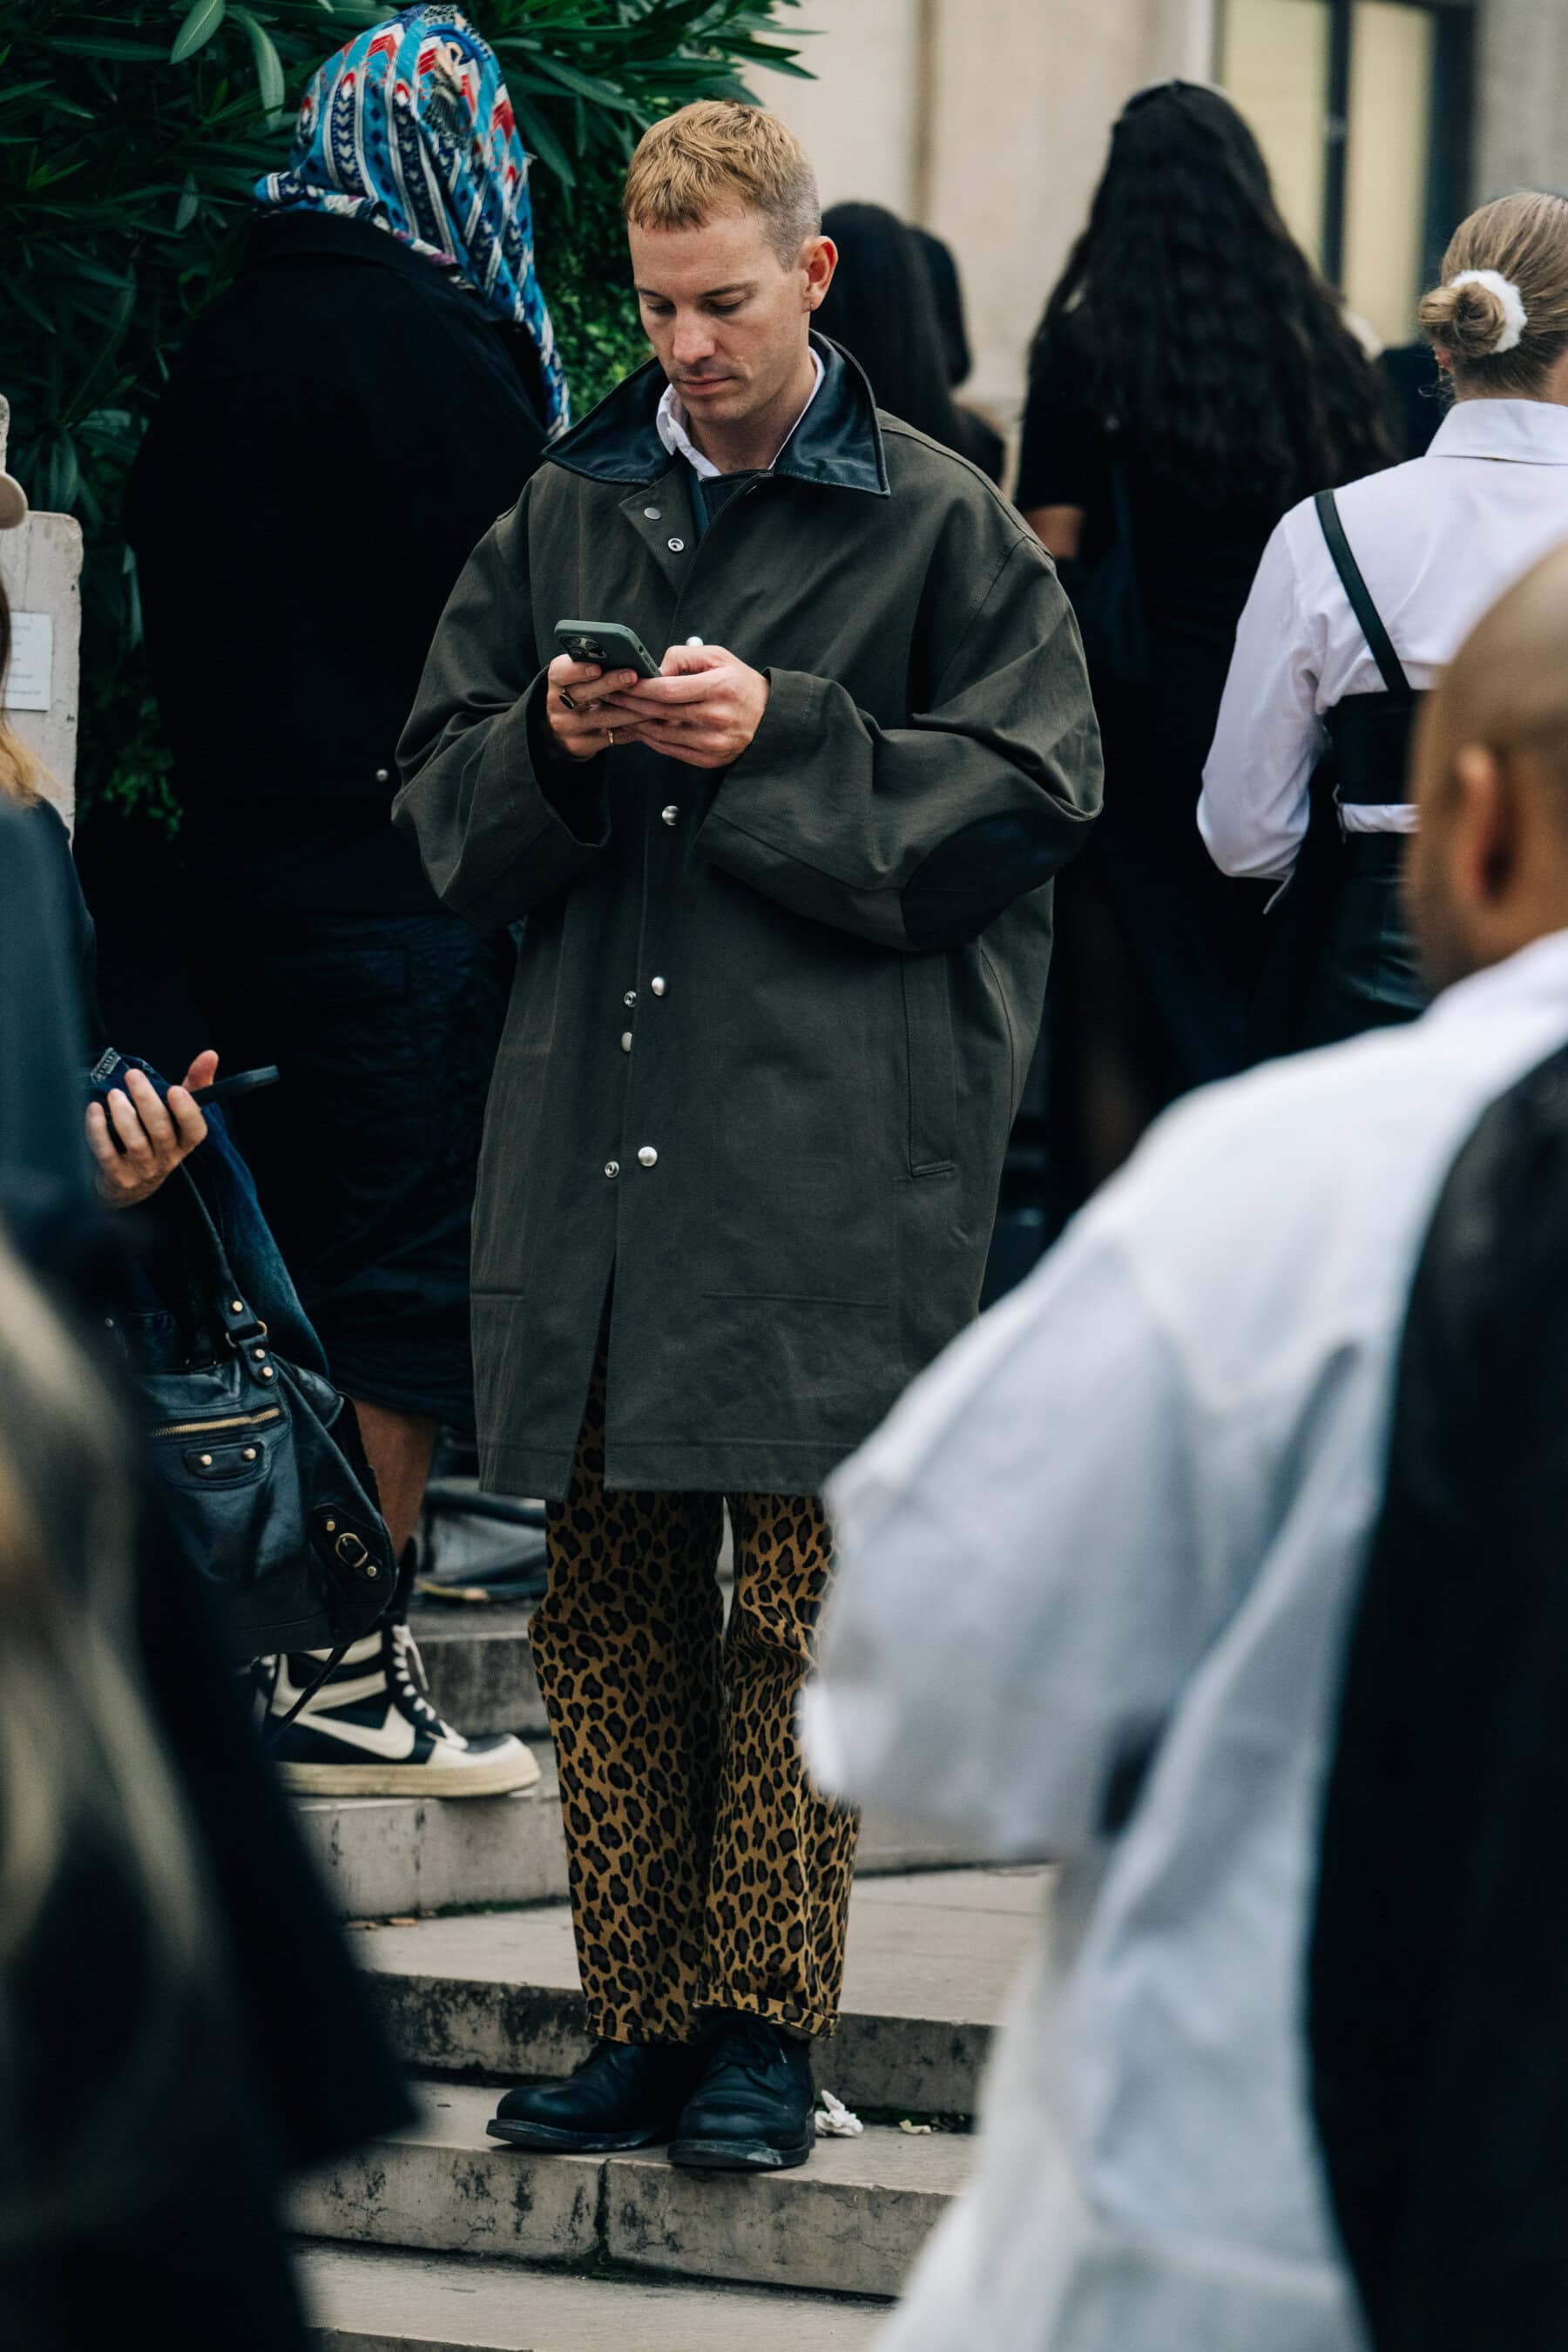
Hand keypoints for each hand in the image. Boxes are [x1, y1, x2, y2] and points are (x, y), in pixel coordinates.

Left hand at [87, 1052, 216, 1208]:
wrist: (128, 1186)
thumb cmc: (154, 1138)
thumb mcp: (176, 1114)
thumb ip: (195, 1085)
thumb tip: (210, 1055)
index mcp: (184, 1142)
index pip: (196, 1131)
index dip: (187, 1111)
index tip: (175, 1089)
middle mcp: (166, 1158)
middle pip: (161, 1132)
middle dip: (147, 1101)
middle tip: (132, 1075)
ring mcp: (142, 1170)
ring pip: (135, 1142)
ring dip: (124, 1114)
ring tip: (113, 1093)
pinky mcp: (117, 1176)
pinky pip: (106, 1153)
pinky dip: (98, 1129)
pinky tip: (94, 1110)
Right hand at [544, 654, 642, 761]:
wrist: (565, 726)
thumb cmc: (582, 689)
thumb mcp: (580, 675)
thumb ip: (597, 665)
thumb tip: (629, 656)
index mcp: (558, 679)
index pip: (562, 672)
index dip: (579, 670)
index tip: (597, 667)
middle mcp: (558, 704)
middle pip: (583, 693)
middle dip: (610, 683)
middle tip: (633, 676)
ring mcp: (569, 727)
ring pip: (603, 717)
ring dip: (630, 708)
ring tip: (652, 700)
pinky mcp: (581, 745)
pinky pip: (612, 737)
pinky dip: (633, 728)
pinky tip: (650, 721)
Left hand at [600, 643, 769, 769]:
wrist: (769, 717)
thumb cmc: (740, 683)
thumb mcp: (718, 656)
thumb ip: (684, 657)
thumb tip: (654, 670)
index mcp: (720, 688)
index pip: (668, 690)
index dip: (640, 687)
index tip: (621, 681)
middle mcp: (717, 718)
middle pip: (661, 713)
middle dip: (630, 703)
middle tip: (608, 695)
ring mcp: (713, 743)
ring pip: (661, 735)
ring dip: (635, 724)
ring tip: (617, 712)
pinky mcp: (709, 759)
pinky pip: (670, 750)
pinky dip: (651, 739)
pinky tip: (638, 728)